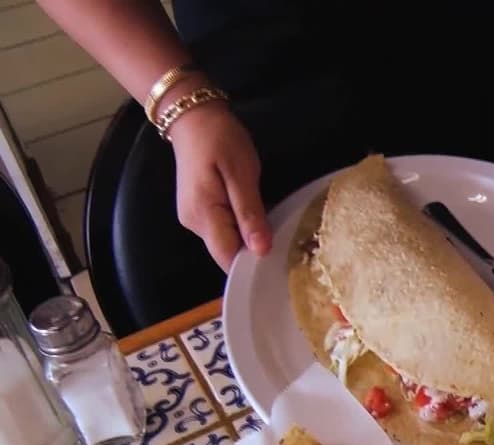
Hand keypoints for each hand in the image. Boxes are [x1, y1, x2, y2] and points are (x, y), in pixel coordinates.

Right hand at [168, 99, 271, 270]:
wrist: (194, 117)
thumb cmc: (220, 140)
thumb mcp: (241, 174)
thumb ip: (250, 214)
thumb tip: (261, 251)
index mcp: (203, 216)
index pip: (228, 258)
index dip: (253, 265)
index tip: (281, 263)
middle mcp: (194, 224)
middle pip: (228, 252)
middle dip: (254, 253)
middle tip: (287, 245)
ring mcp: (194, 218)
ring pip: (227, 241)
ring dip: (249, 239)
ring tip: (276, 230)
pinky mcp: (199, 211)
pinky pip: (224, 229)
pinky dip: (242, 228)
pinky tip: (258, 219)